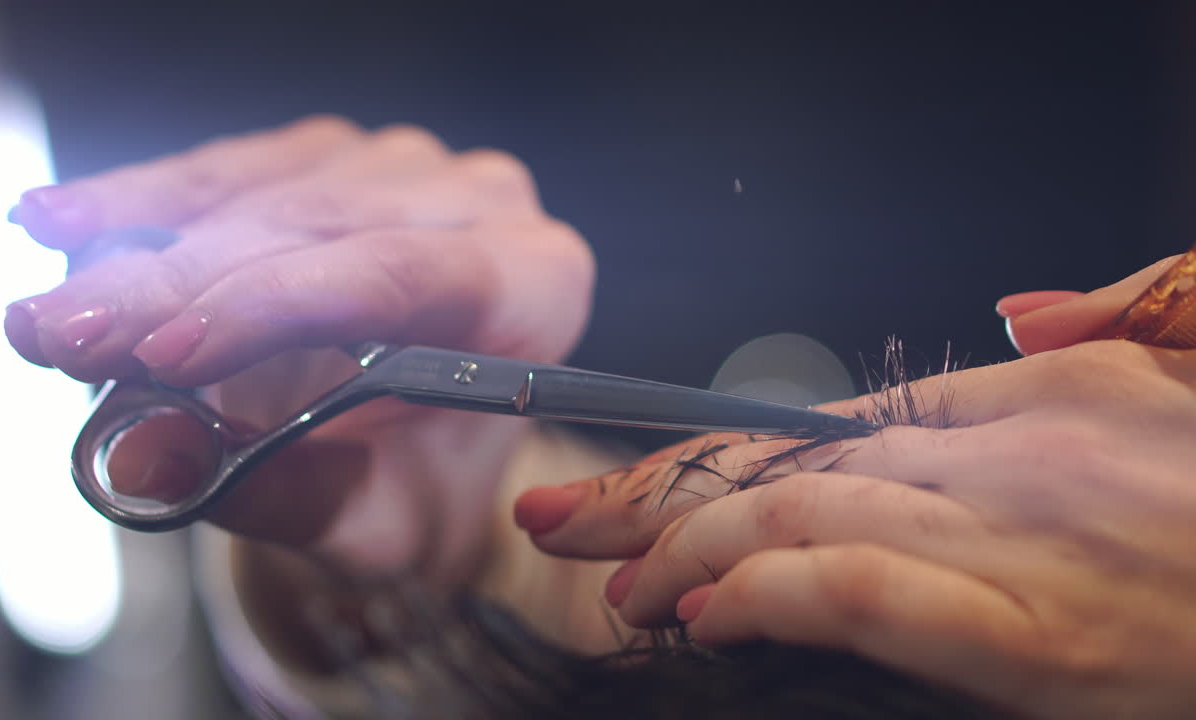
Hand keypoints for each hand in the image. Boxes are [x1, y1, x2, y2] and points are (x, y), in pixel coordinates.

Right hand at [5, 116, 593, 579]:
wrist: (428, 458)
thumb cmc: (421, 490)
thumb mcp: (373, 524)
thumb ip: (277, 493)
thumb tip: (142, 458)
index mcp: (533, 285)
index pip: (401, 277)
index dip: (275, 307)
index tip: (165, 353)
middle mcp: (478, 204)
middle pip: (314, 229)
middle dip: (175, 287)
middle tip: (62, 337)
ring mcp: (403, 167)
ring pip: (256, 189)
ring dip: (137, 248)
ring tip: (46, 312)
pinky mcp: (330, 155)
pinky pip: (224, 171)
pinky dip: (138, 205)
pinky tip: (61, 225)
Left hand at [516, 258, 1195, 718]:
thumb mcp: (1186, 382)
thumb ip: (1095, 335)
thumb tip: (1012, 313)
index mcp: (1035, 400)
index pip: (829, 425)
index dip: (714, 453)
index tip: (632, 477)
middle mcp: (1010, 456)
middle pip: (786, 465)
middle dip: (658, 496)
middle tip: (565, 520)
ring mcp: (1019, 542)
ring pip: (798, 515)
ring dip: (685, 547)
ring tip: (620, 584)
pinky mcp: (1038, 639)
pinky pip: (861, 590)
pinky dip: (766, 591)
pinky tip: (705, 610)